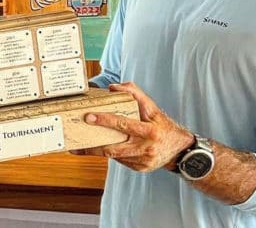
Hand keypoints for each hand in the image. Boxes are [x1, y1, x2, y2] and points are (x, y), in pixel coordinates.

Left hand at [71, 82, 192, 172]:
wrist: (180, 150)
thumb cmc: (164, 126)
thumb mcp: (153, 109)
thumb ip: (135, 94)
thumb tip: (113, 88)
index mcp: (149, 132)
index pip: (123, 124)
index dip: (105, 120)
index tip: (89, 117)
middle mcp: (145, 148)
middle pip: (114, 149)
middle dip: (93, 146)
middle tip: (76, 142)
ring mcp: (142, 161)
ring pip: (115, 156)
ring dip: (98, 151)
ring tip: (80, 147)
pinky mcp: (139, 168)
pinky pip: (121, 160)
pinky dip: (111, 154)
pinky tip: (101, 149)